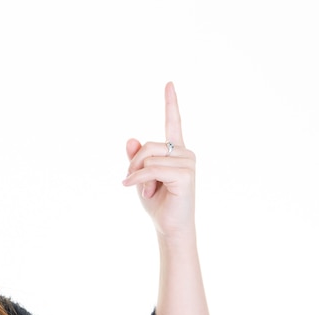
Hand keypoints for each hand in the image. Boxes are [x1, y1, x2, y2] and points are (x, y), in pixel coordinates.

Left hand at [122, 82, 195, 237]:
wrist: (169, 227)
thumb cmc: (158, 203)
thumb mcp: (140, 177)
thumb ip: (136, 158)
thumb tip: (131, 138)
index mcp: (175, 150)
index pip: (173, 122)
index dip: (171, 102)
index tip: (169, 83)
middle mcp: (185, 152)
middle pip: (147, 146)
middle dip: (134, 165)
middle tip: (135, 183)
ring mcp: (188, 162)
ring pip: (147, 158)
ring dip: (138, 176)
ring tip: (147, 192)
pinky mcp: (186, 174)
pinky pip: (151, 169)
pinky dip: (139, 180)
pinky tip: (138, 191)